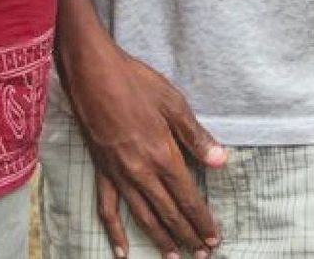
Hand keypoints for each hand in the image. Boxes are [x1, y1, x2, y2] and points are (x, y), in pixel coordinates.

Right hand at [61, 38, 223, 257]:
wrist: (92, 73)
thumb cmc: (135, 83)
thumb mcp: (173, 103)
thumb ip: (196, 137)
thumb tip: (221, 161)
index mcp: (163, 156)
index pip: (188, 199)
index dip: (202, 222)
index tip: (214, 239)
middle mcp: (141, 172)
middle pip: (168, 213)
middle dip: (187, 236)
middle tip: (203, 255)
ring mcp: (119, 174)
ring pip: (143, 216)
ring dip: (160, 239)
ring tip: (173, 257)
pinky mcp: (102, 171)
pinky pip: (107, 208)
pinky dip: (114, 232)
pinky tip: (121, 250)